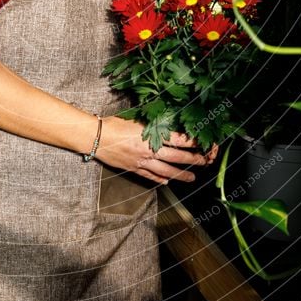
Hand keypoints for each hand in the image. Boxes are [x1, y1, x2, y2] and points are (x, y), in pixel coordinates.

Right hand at [95, 115, 217, 183]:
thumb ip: (152, 123)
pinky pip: (149, 176)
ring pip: (166, 171)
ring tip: (192, 178)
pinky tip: (166, 181)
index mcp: (151, 135)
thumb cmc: (114, 124)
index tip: (204, 142)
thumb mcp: (136, 118)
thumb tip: (167, 122)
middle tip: (205, 162)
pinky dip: (159, 179)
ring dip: (181, 175)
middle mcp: (149, 150)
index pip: (178, 139)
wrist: (95, 137)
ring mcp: (141, 161)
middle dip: (193, 160)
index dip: (192, 142)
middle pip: (176, 157)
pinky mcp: (133, 168)